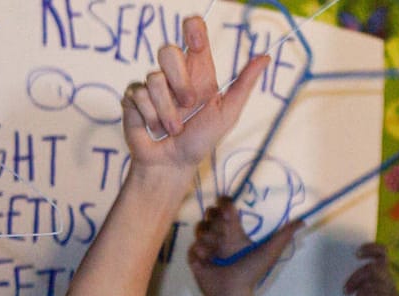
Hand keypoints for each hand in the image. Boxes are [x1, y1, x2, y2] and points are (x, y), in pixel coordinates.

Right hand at [121, 16, 266, 183]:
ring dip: (168, 112)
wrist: (173, 164)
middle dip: (180, 82)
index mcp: (198, 70)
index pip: (193, 32)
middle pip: (168, 51)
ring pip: (154, 79)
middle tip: (189, 105)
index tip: (197, 41)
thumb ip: (244, 84)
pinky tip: (155, 128)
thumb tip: (265, 57)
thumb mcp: (227, 113)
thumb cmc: (201, 140)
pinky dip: (152, 117)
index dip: (193, 28)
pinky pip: (139, 95)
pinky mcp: (133, 96)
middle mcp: (173, 73)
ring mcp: (151, 84)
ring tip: (174, 128)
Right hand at [186, 196, 301, 295]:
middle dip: (216, 223)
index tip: (227, 211)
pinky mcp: (194, 255)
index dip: (224, 204)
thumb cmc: (250, 272)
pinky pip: (193, 245)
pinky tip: (209, 262)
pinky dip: (201, 253)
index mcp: (234, 231)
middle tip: (224, 237)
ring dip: (210, 240)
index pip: (225, 206)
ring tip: (218, 255)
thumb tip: (303, 221)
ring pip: (200, 227)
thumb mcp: (269, 252)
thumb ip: (284, 235)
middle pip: (210, 213)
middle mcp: (219, 235)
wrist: (231, 292)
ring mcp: (206, 245)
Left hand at [345, 243, 397, 295]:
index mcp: (381, 275)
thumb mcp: (353, 292)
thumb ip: (352, 278)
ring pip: (374, 283)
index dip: (371, 249)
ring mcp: (392, 295)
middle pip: (376, 268)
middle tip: (344, 290)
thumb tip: (334, 263)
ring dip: (357, 291)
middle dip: (357, 277)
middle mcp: (389, 282)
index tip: (356, 253)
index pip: (382, 254)